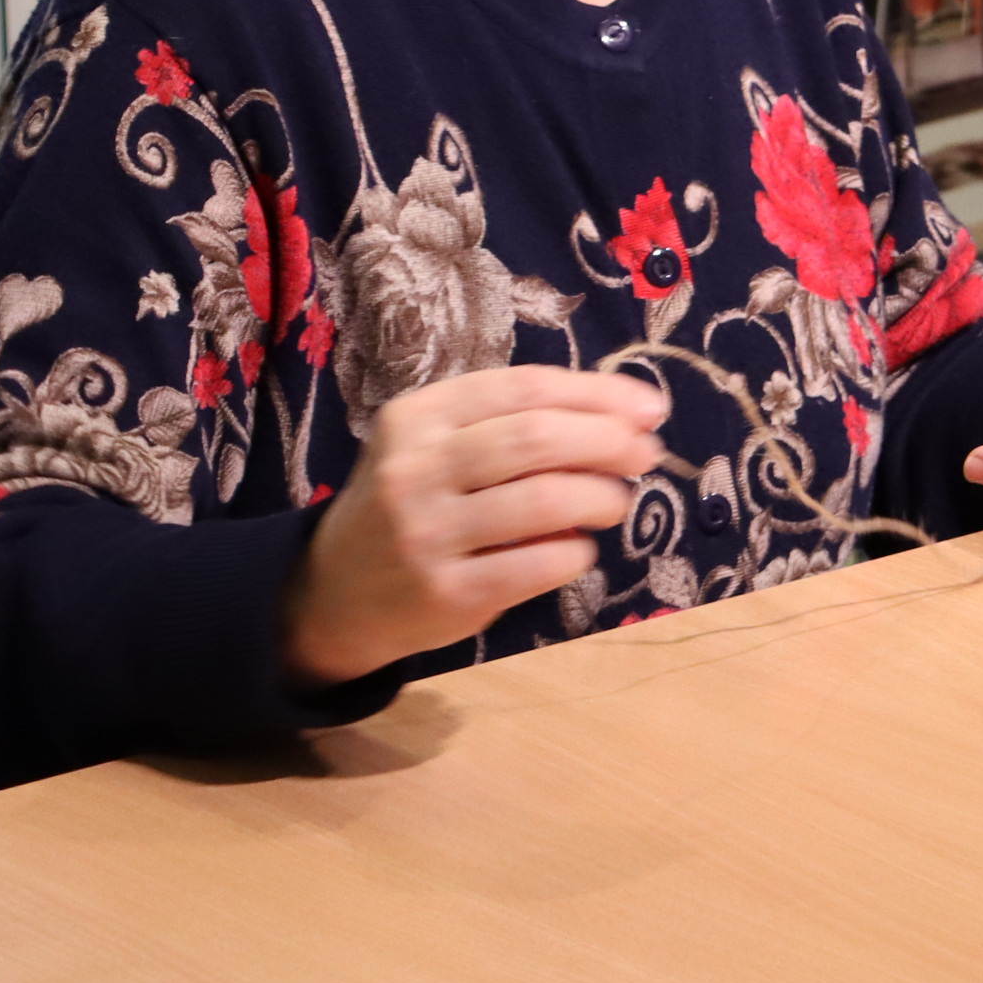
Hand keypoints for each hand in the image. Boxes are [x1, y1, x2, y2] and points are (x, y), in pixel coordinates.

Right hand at [282, 365, 666, 688]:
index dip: (599, 394)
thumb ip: (512, 423)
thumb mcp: (437, 444)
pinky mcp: (445, 593)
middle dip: (609, 442)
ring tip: (615, 501)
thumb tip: (627, 415)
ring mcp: (426, 534)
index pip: (526, 387)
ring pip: (544, 499)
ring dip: (602, 497)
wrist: (333, 594)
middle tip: (645, 454)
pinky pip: (538, 562)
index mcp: (418, 416)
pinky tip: (578, 548)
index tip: (649, 408)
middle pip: (538, 438)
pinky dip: (576, 551)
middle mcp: (415, 469)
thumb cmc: (412, 503)